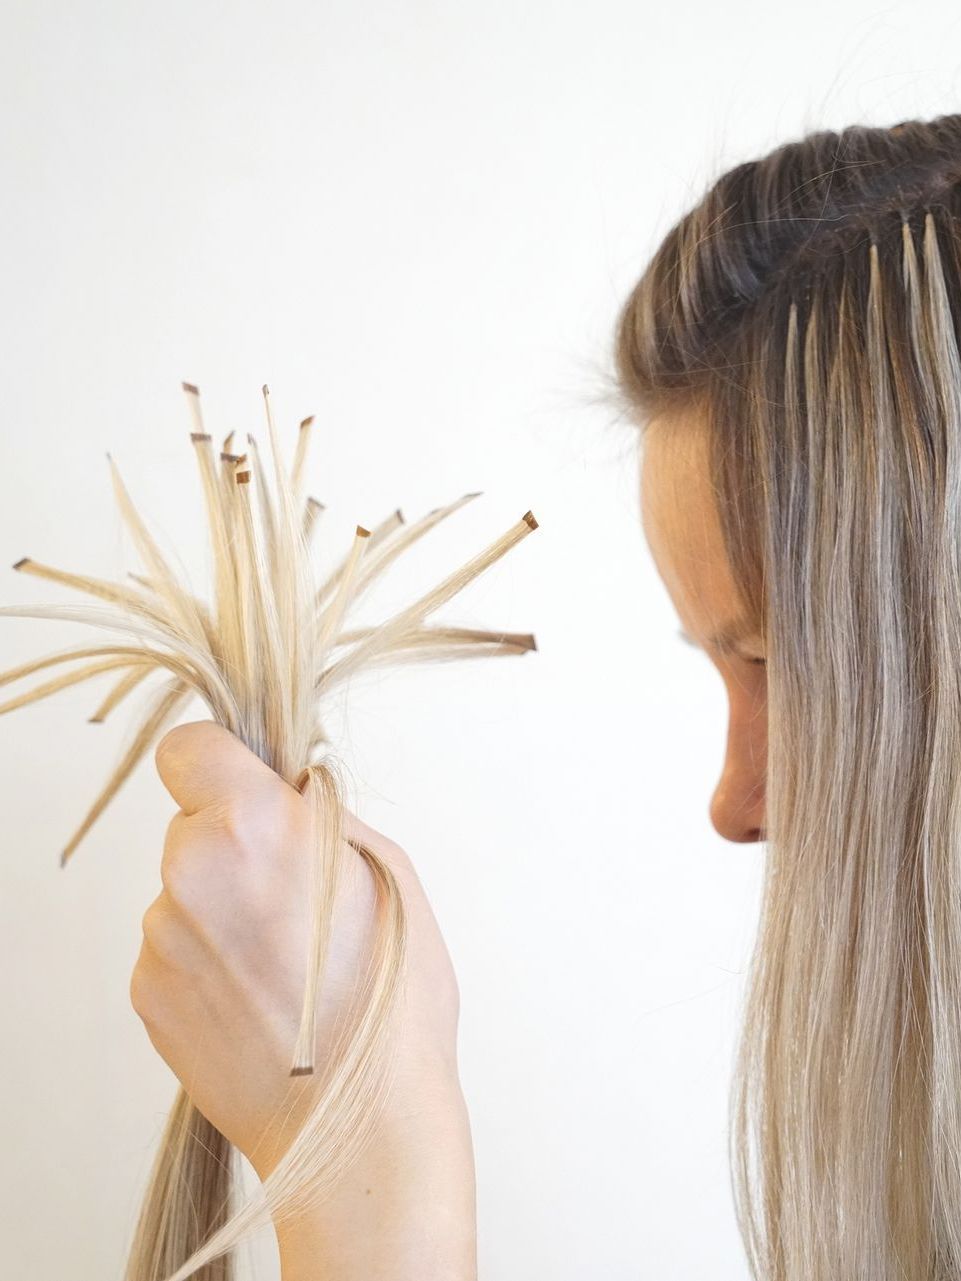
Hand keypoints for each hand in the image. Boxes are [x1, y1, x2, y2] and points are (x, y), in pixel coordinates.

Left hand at [129, 719, 464, 1181]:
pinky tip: (258, 997)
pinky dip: (207, 959)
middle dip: (235, 842)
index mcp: (255, 824)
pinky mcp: (148, 993)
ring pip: (184, 888)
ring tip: (284, 962)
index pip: (187, 748)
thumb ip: (322, 813)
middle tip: (293, 895)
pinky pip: (174, 945)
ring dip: (222, 906)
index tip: (246, 788)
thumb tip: (287, 788)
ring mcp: (162, 937)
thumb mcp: (390, 871)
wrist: (358, 1124)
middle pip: (192, 823)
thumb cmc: (392, 1000)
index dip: (220, 763)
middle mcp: (192, 872)